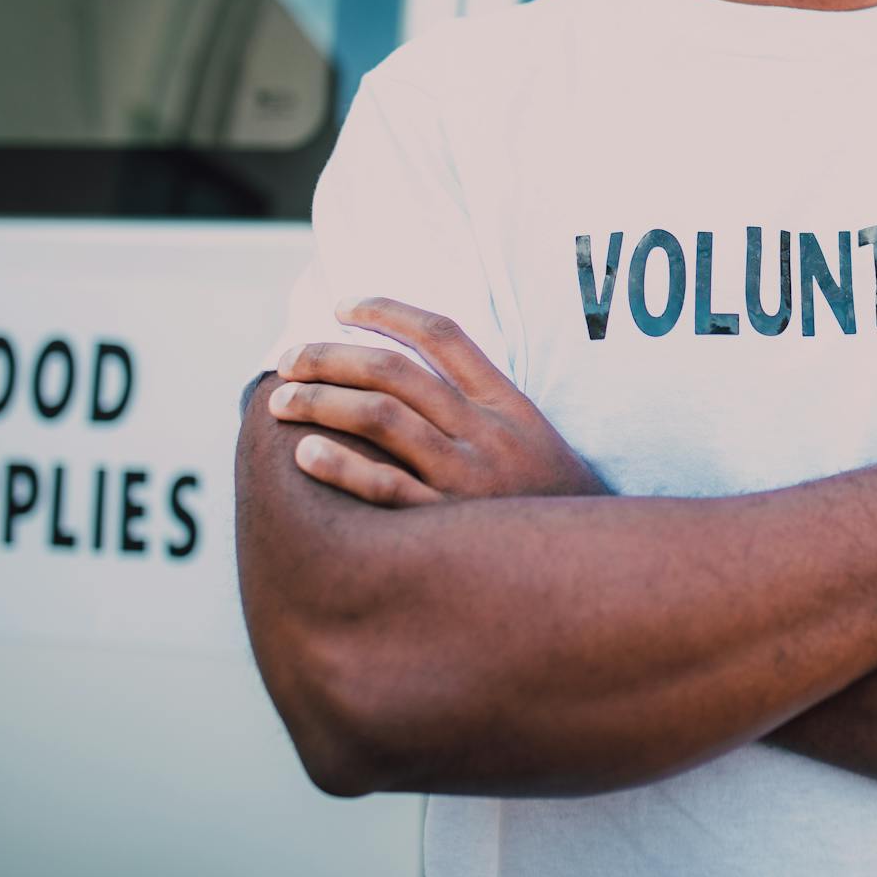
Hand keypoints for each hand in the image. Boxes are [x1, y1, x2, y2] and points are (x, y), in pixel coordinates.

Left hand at [269, 297, 607, 505]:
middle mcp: (487, 434)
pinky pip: (386, 489)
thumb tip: (409, 375)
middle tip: (287, 358)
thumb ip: (480, 406)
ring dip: (322, 402)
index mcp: (507, 404)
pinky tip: (304, 454)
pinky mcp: (450, 527)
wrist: (595, 570)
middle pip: (397, 373)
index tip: (340, 305)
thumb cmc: (549, 503)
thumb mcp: (532, 440)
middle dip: (331, 357)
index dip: (387, 312)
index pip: (443, 336)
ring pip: (383, 419)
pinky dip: (341, 467)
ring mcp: (468, 479)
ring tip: (280, 400)